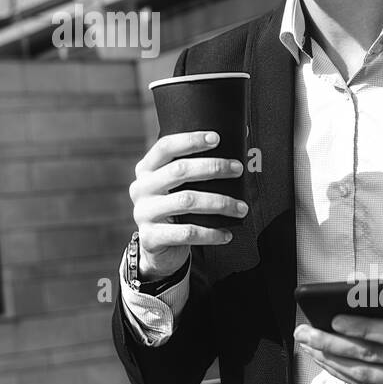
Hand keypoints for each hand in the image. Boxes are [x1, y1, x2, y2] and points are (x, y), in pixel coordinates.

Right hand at [129, 130, 247, 279]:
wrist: (158, 247)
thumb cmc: (176, 208)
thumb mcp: (177, 186)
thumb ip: (197, 167)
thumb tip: (241, 136)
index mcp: (146, 169)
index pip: (165, 147)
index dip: (191, 140)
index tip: (217, 138)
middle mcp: (141, 188)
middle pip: (179, 170)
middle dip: (213, 167)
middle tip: (238, 169)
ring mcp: (143, 213)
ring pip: (187, 201)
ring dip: (220, 202)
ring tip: (241, 207)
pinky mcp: (151, 237)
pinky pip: (187, 233)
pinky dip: (211, 234)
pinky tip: (226, 234)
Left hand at [293, 270, 382, 383]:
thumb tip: (361, 284)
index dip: (365, 329)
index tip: (334, 320)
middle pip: (375, 357)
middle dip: (333, 344)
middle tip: (305, 332)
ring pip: (368, 376)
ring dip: (332, 361)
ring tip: (308, 346)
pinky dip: (345, 375)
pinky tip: (327, 361)